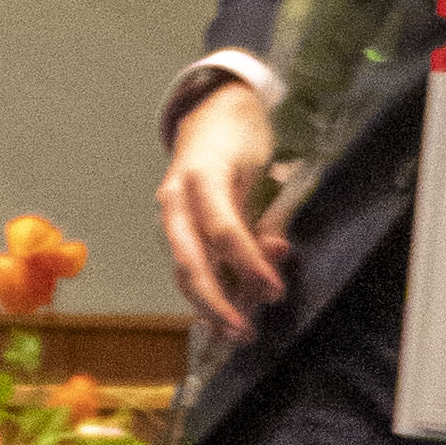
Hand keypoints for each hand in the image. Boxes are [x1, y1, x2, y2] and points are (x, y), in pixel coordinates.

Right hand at [156, 79, 291, 344]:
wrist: (210, 113)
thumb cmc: (241, 138)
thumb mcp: (260, 167)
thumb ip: (265, 213)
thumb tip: (276, 256)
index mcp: (201, 176)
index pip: (224, 230)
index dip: (249, 263)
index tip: (276, 289)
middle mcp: (175, 199)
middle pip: (190, 261)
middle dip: (217, 302)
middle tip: (245, 331)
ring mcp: (169, 215)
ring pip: (183, 270)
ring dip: (210, 304)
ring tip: (239, 330)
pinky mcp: (172, 227)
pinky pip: (186, 265)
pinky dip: (206, 290)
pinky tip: (227, 310)